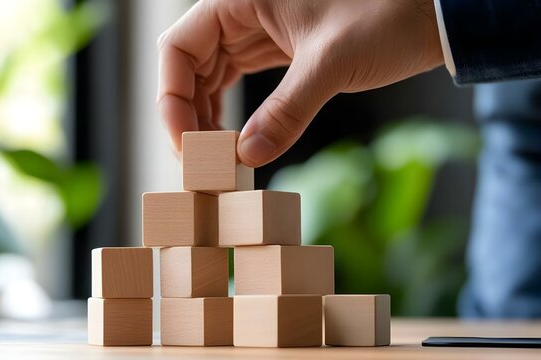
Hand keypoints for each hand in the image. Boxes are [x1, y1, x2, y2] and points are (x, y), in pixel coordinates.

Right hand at [157, 0, 442, 166]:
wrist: (430, 16)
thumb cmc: (388, 16)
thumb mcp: (331, 63)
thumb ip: (287, 111)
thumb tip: (247, 157)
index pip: (178, 48)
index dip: (171, 98)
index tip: (186, 143)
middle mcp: (240, 10)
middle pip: (188, 66)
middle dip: (188, 115)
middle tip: (200, 163)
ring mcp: (255, 30)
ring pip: (209, 77)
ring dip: (206, 118)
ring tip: (216, 159)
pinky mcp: (273, 48)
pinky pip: (235, 82)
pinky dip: (229, 113)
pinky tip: (235, 142)